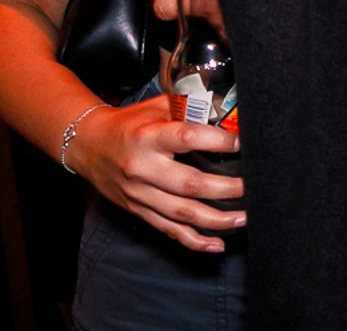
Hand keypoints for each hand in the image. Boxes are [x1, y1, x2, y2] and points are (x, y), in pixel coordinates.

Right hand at [66, 96, 245, 252]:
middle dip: (225, 189)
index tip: (242, 143)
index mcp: (148, 138)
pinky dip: (193, 240)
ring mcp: (139, 194)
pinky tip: (216, 245)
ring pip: (181, 213)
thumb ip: (190, 108)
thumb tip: (228, 112)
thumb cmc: (130, 123)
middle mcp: (143, 169)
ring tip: (245, 218)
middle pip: (189, 184)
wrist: (88, 145)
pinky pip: (168, 230)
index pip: (187, 139)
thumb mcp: (158, 107)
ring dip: (217, 219)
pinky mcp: (138, 211)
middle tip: (252, 187)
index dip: (218, 141)